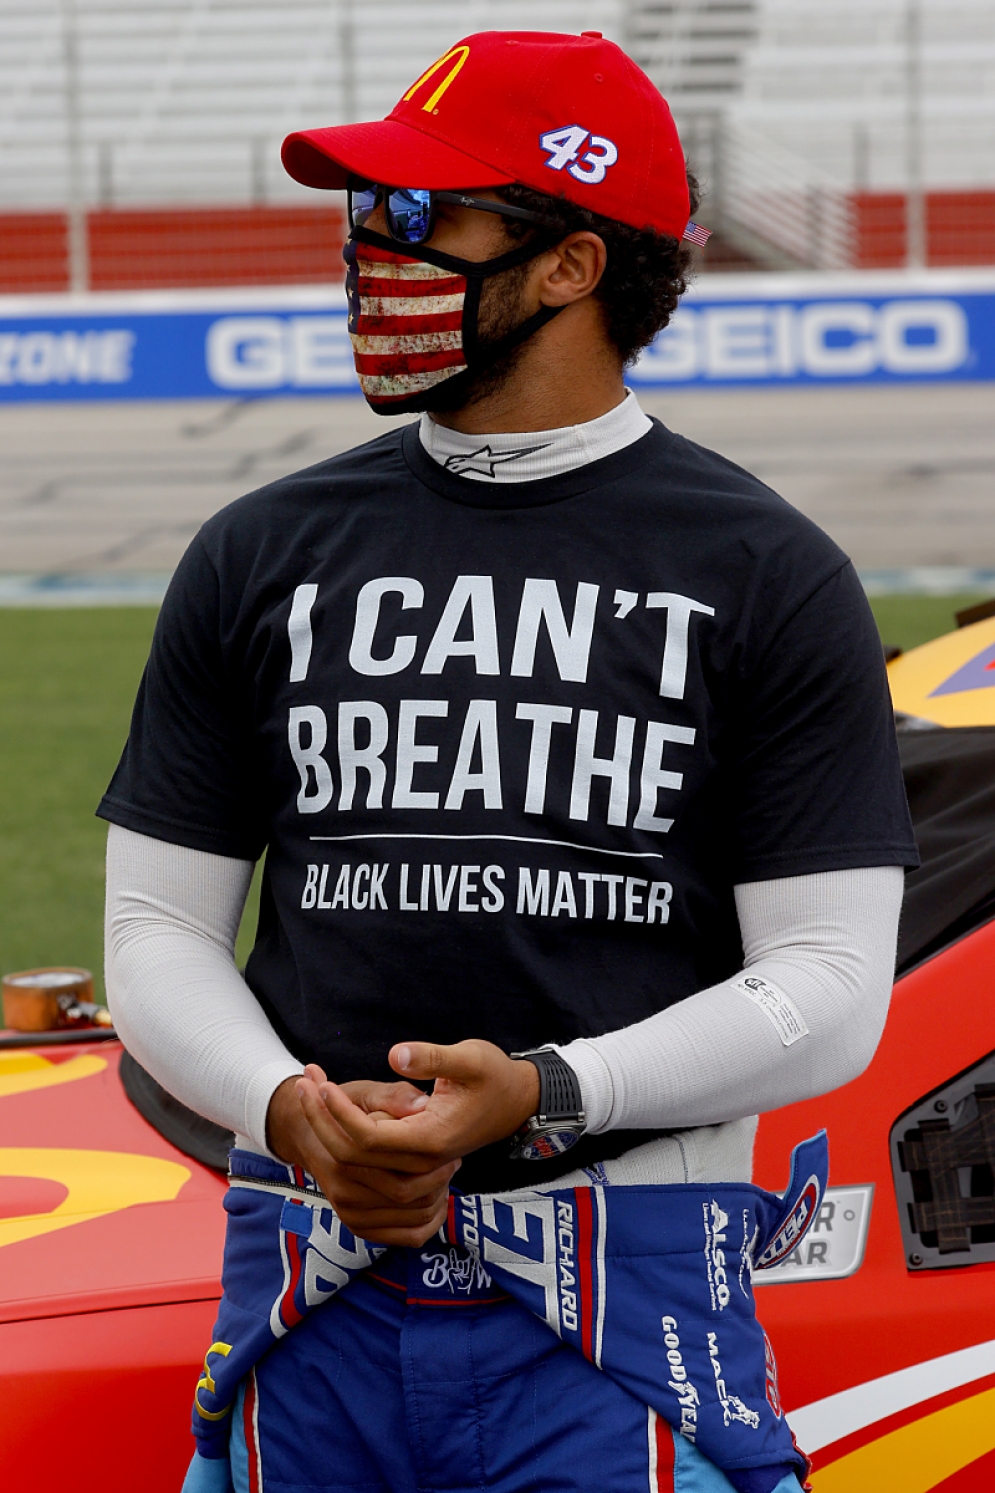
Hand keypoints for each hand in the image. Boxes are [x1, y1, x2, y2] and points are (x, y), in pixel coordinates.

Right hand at [266, 1067, 460, 1247]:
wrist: (309, 1135)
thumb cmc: (345, 1108)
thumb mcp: (366, 1092)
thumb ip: (394, 1097)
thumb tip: (423, 1104)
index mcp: (344, 1158)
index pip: (400, 1170)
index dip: (433, 1159)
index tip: (448, 1145)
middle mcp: (344, 1191)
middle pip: (407, 1195)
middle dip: (438, 1179)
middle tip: (453, 1159)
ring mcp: (350, 1213)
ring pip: (412, 1218)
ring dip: (437, 1198)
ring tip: (445, 1174)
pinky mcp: (358, 1227)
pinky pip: (408, 1238)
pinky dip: (429, 1222)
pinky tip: (437, 1199)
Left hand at [297, 1039, 540, 1175]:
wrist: (517, 1102)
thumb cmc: (495, 1076)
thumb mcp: (470, 1057)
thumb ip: (433, 1058)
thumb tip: (396, 1054)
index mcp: (431, 1139)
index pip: (368, 1138)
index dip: (339, 1112)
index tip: (321, 1081)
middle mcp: (421, 1161)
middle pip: (353, 1155)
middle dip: (322, 1118)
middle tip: (304, 1080)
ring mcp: (417, 1167)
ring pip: (356, 1163)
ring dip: (326, 1127)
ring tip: (311, 1088)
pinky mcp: (412, 1162)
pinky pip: (368, 1162)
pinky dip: (342, 1137)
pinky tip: (332, 1107)